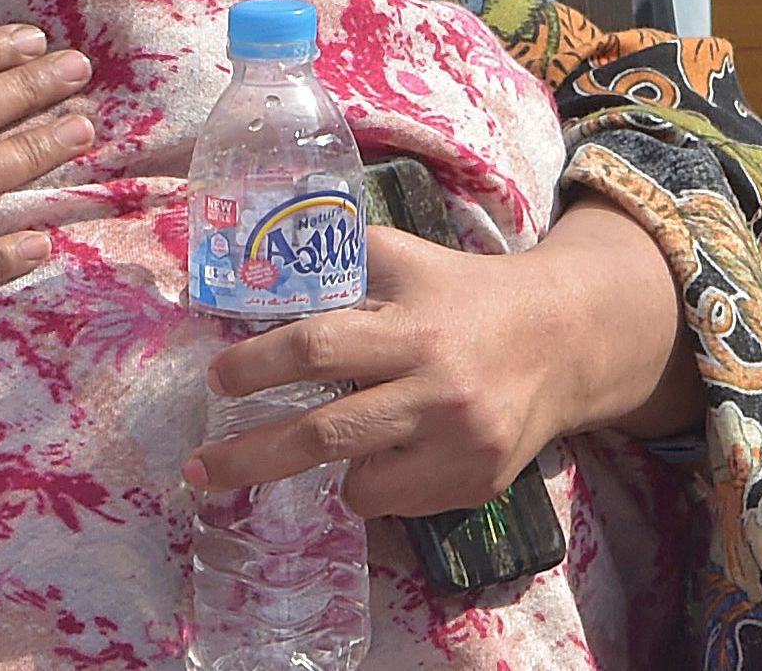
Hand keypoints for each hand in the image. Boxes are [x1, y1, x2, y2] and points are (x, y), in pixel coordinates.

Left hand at [184, 227, 563, 516]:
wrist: (562, 340)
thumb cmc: (465, 294)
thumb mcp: (404, 258)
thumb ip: (339, 262)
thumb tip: (257, 273)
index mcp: (411, 329)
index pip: (317, 350)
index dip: (257, 365)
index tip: (217, 380)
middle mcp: (436, 392)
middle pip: (323, 434)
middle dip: (250, 455)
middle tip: (198, 470)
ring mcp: (459, 446)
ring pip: (360, 484)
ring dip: (322, 469)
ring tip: (312, 450)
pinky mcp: (475, 485)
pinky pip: (398, 502)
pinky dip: (373, 484)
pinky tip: (385, 451)